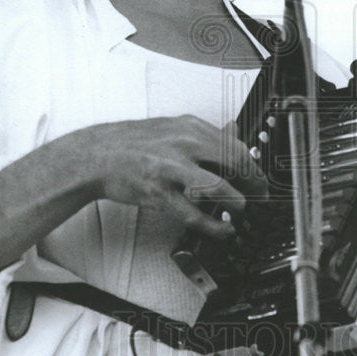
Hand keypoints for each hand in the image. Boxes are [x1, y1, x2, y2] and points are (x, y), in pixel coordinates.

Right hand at [66, 115, 267, 238]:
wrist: (95, 155)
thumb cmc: (133, 144)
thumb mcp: (172, 128)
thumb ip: (203, 134)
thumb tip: (233, 131)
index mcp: (190, 126)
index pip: (235, 144)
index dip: (253, 164)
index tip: (260, 177)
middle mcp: (184, 143)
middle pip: (234, 162)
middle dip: (254, 182)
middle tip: (261, 196)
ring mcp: (172, 168)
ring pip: (218, 187)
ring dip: (239, 202)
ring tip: (245, 211)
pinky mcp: (159, 192)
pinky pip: (193, 213)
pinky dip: (214, 225)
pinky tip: (224, 229)